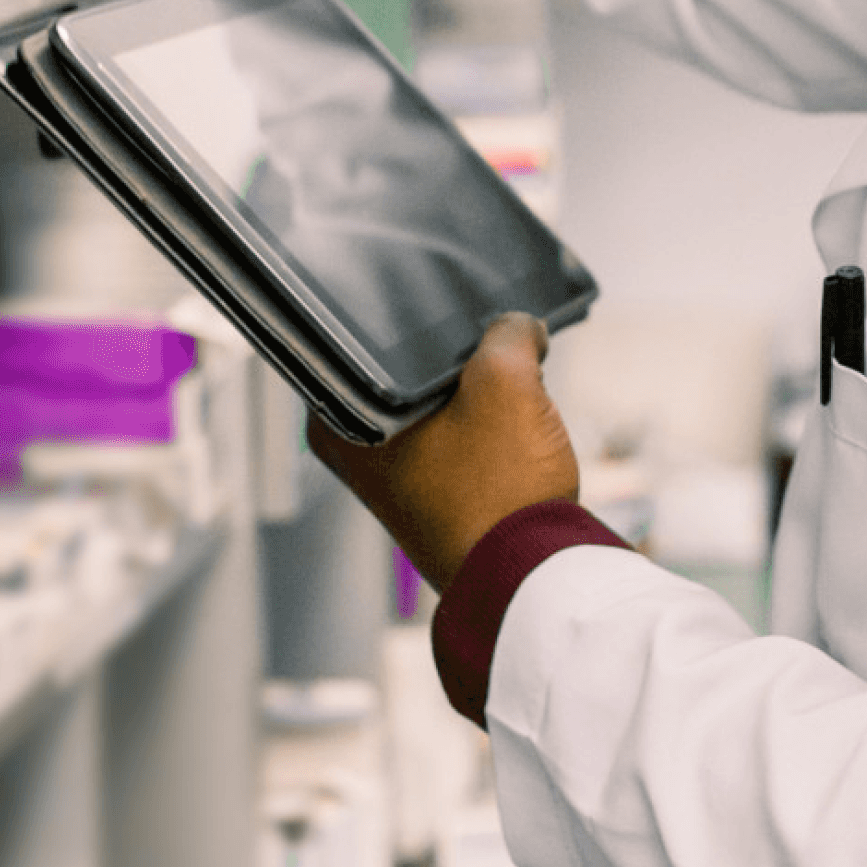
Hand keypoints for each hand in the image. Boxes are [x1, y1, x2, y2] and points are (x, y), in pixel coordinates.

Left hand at [308, 315, 582, 593]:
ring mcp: (392, 475)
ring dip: (473, 383)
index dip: (412, 306)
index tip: (449, 289)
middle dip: (452, 347)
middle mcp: (353, 449)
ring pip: (435, 397)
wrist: (529, 577)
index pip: (363, 334)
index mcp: (337, 420)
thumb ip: (509, 332)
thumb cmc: (499, 489)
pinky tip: (515, 411)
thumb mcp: (507, 383)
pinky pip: (454, 431)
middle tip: (490, 329)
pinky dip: (482, 418)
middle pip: (404, 365)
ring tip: (508, 372)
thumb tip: (518, 326)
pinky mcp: (431, 492)